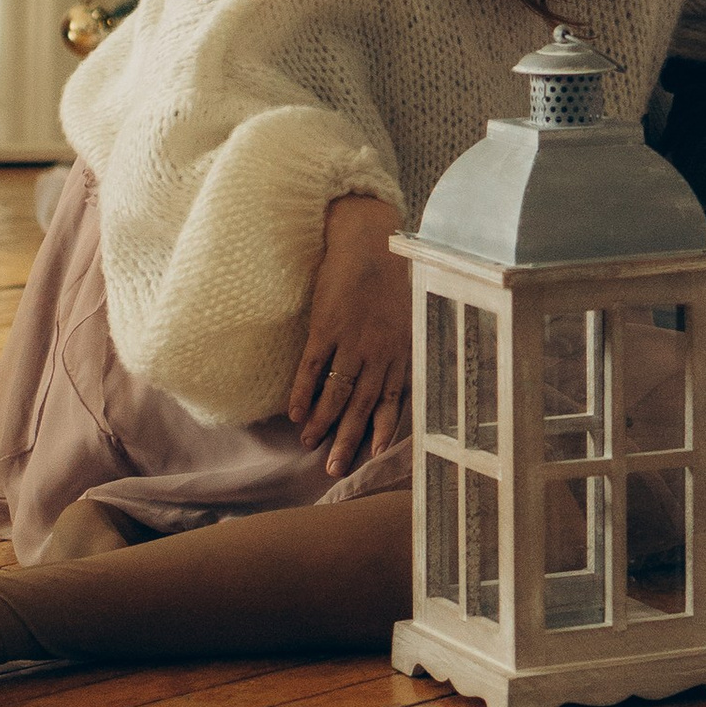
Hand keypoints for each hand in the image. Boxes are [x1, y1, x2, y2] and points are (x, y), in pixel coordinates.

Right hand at [288, 193, 409, 479]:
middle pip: (361, 405)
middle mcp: (378, 350)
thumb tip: (397, 368)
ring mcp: (351, 339)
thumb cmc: (393, 271)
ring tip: (309, 443)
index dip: (381, 430)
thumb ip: (404, 342)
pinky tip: (294, 411)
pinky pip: (312, 367)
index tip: (373, 456)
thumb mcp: (411, 310)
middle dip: (346, 439)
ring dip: (321, 420)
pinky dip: (302, 391)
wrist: (368, 237)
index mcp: (401, 349)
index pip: (392, 400)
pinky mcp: (326, 325)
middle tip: (333, 469)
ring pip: (335, 392)